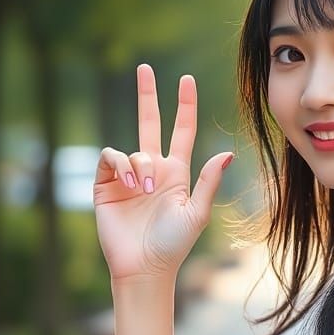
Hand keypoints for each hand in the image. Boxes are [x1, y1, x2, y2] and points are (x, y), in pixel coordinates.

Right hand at [93, 66, 233, 280]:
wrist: (144, 266)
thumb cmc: (174, 244)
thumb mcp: (197, 212)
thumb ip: (209, 181)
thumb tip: (227, 153)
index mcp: (176, 173)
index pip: (181, 131)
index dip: (185, 106)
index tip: (186, 80)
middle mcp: (151, 169)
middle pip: (149, 123)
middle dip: (146, 96)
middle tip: (144, 68)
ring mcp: (127, 177)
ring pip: (132, 149)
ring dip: (140, 165)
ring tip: (145, 189)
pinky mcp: (105, 185)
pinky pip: (110, 158)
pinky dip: (120, 166)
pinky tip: (129, 185)